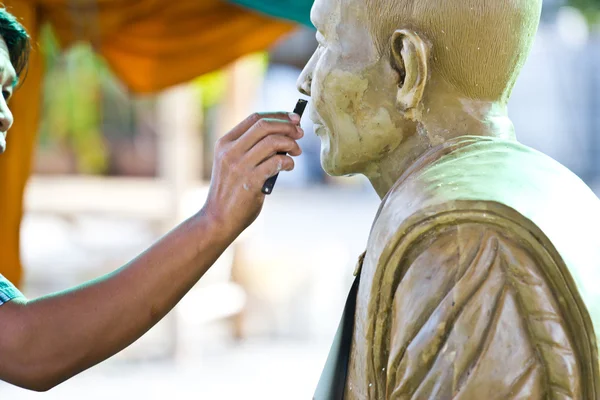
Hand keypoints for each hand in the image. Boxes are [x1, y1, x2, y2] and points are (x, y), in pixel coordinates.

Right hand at [201, 112, 302, 237]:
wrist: (218, 219)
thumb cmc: (231, 192)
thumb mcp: (233, 164)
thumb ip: (251, 149)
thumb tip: (283, 135)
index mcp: (225, 143)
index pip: (255, 118)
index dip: (278, 115)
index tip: (294, 119)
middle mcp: (230, 151)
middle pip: (265, 126)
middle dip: (287, 126)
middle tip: (300, 133)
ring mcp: (239, 166)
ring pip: (272, 142)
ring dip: (291, 144)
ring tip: (296, 152)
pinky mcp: (250, 182)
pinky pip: (276, 163)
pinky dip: (288, 162)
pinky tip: (289, 166)